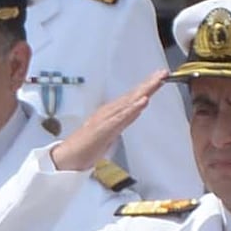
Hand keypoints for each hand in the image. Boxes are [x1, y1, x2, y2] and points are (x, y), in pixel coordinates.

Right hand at [46, 71, 161, 175]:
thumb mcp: (110, 133)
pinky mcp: (103, 129)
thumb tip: (133, 114)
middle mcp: (109, 112)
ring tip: (157, 81)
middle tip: (163, 72)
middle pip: (132, 95)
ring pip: (128, 103)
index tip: (161, 76)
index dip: (147, 86)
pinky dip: (132, 109)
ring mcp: (105, 119)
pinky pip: (121, 118)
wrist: (67, 158)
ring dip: (143, 91)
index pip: (132, 97)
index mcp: (111, 113)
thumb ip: (121, 122)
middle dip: (149, 83)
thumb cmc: (86, 147)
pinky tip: (142, 102)